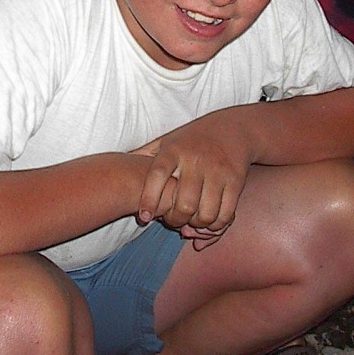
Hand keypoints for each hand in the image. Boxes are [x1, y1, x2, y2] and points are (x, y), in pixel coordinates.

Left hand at [130, 116, 249, 235]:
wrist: (234, 128)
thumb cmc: (192, 138)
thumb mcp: (168, 140)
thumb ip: (146, 153)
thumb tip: (118, 163)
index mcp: (174, 149)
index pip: (157, 175)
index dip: (148, 199)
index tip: (144, 217)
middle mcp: (195, 159)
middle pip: (183, 204)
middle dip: (175, 220)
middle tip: (171, 221)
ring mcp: (217, 170)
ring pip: (204, 214)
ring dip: (195, 226)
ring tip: (189, 222)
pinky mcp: (235, 181)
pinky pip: (225, 214)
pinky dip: (215, 226)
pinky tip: (208, 222)